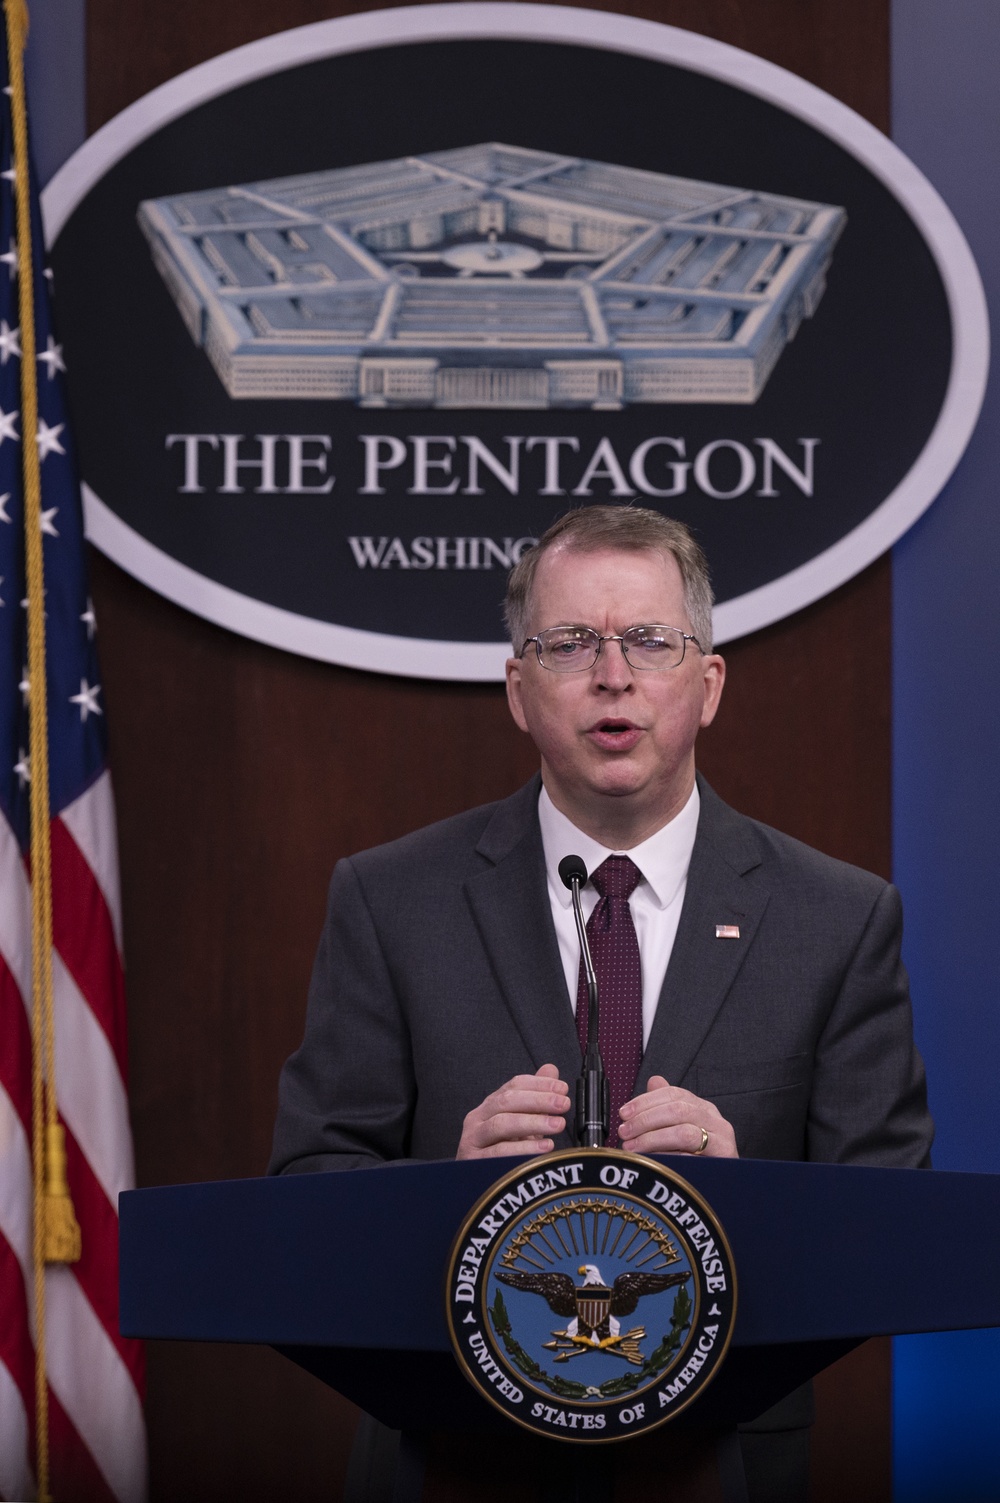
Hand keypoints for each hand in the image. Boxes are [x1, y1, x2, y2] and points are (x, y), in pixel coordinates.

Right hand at [457, 1063, 570, 1159]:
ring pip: (502, 1124)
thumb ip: (535, 1097)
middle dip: (539, 1100)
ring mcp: (473, 1139)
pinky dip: (524, 1148)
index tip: (562, 1089)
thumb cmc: (502, 1152)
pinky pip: (500, 1151)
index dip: (540, 1084)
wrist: (482, 1186)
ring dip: (534, 1122)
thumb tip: (550, 1069)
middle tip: (564, 1104)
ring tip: (558, 1125)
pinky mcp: (474, 1161)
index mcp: (491, 1105)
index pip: (514, 1085)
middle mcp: (478, 1118)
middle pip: (507, 1101)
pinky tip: (544, 1147)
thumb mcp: (523, 1123)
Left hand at [618, 1075, 737, 1157]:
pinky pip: (690, 1158)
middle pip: (677, 1110)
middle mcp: (715, 1120)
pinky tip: (651, 1160)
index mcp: (702, 1108)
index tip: (624, 1113)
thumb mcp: (682, 1127)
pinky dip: (667, 1158)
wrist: (723, 1188)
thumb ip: (667, 1105)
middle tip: (624, 1131)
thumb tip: (653, 1081)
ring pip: (683, 1133)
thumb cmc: (699, 1157)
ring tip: (632, 1147)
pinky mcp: (722, 1161)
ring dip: (652, 1138)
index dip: (645, 1101)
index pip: (673, 1094)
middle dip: (645, 1120)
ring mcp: (721, 1140)